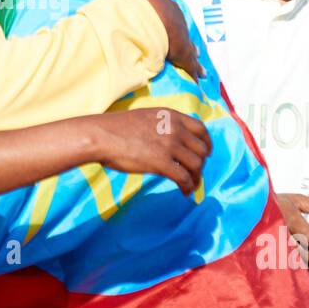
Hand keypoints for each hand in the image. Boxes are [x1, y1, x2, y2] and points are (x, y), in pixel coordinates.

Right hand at [92, 107, 211, 193]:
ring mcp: (169, 145)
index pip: (201, 129)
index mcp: (171, 115)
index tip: (206, 153)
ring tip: (191, 186)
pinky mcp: (162, 163)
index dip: (207, 143)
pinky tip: (184, 192)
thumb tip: (170, 139)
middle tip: (195, 174)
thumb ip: (162, 124)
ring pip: (196, 165)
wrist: (101, 136)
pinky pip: (184, 177)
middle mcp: (175, 128)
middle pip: (201, 149)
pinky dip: (188, 187)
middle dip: (201, 164)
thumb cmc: (116, 128)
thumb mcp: (145, 117)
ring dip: (196, 178)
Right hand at [121, 0, 202, 79]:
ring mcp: (184, 41)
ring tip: (200, 69)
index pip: (173, 18)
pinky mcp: (184, 56)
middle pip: (186, 36)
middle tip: (193, 49)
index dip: (173, 25)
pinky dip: (196, 72)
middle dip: (188, 43)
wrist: (151, 19)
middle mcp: (180, 25)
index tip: (174, 30)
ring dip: (195, 59)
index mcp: (169, 10)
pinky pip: (192, 66)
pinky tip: (201, 78)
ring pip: (192, 52)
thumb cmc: (143, 3)